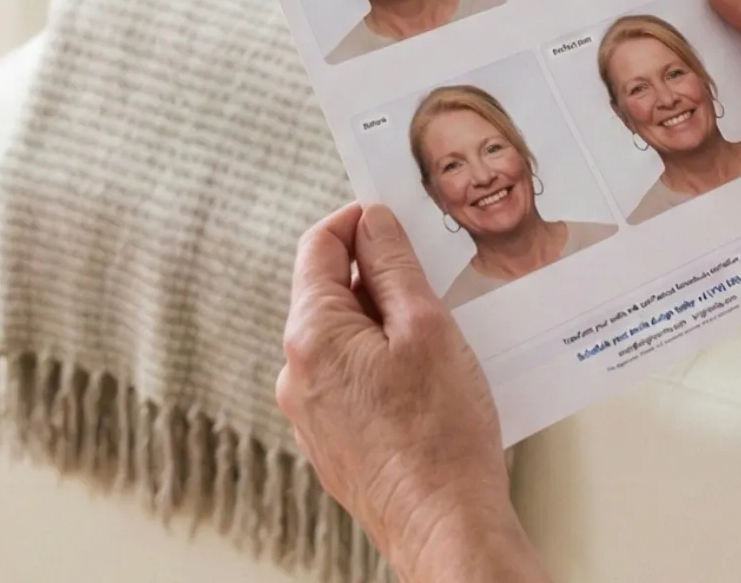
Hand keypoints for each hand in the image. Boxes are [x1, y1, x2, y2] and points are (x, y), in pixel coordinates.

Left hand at [276, 204, 537, 581]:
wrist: (444, 525)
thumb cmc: (441, 432)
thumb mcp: (425, 327)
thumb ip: (394, 266)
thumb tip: (373, 221)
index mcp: (312, 335)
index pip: (320, 246)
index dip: (359, 221)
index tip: (395, 216)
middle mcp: (297, 374)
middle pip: (331, 292)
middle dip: (378, 276)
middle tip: (433, 278)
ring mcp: (310, 413)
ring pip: (344, 339)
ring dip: (384, 323)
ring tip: (439, 337)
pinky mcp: (333, 442)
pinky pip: (351, 380)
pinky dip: (383, 364)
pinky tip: (427, 381)